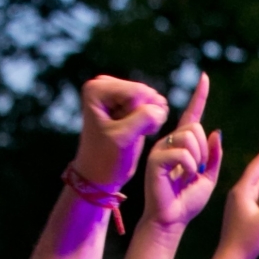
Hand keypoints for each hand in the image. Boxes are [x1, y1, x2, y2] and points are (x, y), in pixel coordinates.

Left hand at [72, 75, 169, 189]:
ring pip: (148, 98)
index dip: (146, 111)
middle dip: (148, 112)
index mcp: (97, 89)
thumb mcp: (124, 139)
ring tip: (142, 133)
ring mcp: (114, 93)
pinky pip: (148, 103)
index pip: (137, 91)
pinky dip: (150, 118)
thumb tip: (160, 108)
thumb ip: (143, 119)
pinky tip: (144, 131)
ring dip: (151, 117)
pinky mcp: (124, 102)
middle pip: (143, 92)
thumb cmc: (106, 158)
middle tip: (143, 133)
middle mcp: (104, 85)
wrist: (99, 173)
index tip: (144, 132)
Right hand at [141, 74, 221, 230]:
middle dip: (204, 150)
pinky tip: (182, 178)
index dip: (199, 97)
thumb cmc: (187, 202)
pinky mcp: (155, 159)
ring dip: (198, 160)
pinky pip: (182, 154)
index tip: (205, 78)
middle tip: (199, 170)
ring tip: (190, 175)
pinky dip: (190, 168)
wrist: (172, 220)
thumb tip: (215, 132)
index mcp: (183, 145)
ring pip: (189, 138)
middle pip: (194, 127)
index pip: (192, 115)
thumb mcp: (209, 178)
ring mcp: (160, 149)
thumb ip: (213, 157)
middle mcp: (169, 142)